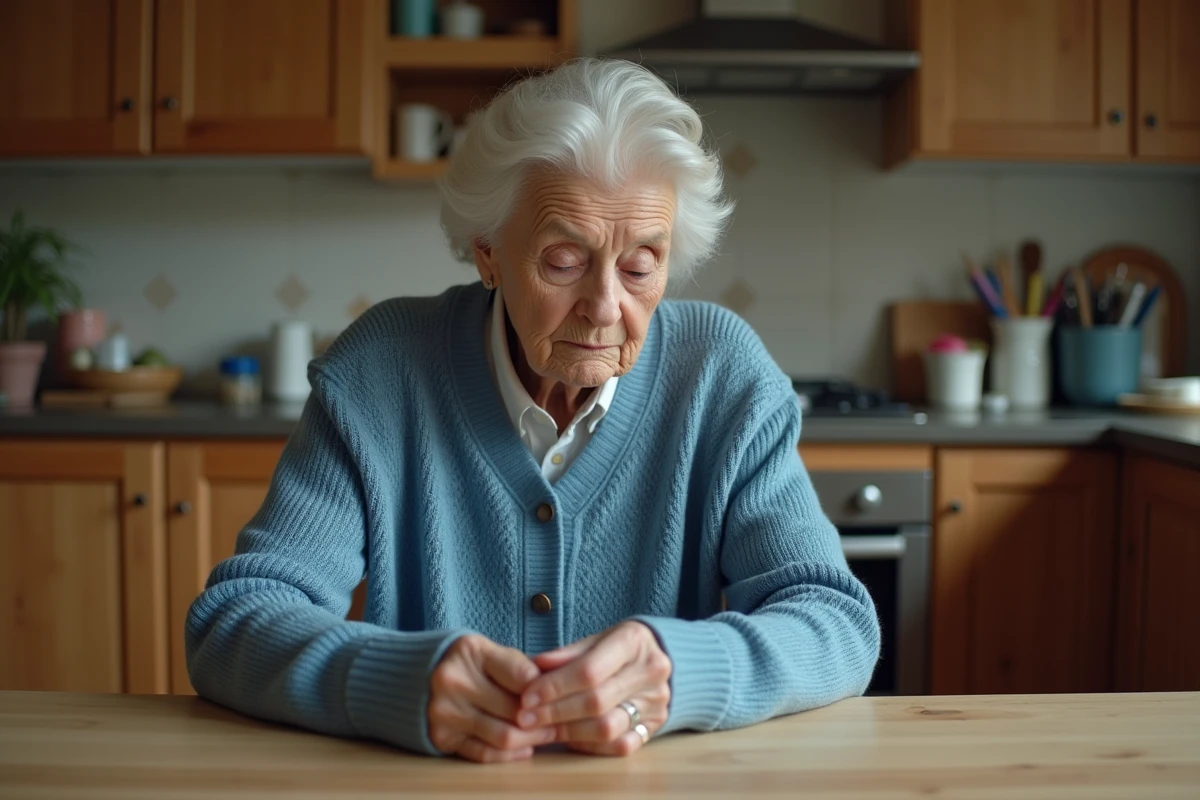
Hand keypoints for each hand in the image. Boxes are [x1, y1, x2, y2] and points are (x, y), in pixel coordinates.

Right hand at [428, 634, 556, 762]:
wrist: (408, 676)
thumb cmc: (461, 663)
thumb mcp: (485, 651)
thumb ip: (517, 666)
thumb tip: (554, 689)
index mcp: (470, 651)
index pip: (523, 674)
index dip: (546, 689)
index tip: (558, 696)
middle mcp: (453, 680)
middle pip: (515, 709)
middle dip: (544, 718)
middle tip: (559, 721)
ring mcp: (445, 711)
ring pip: (503, 735)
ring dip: (531, 739)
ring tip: (545, 735)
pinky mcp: (441, 737)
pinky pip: (484, 753)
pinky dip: (509, 754)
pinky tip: (524, 748)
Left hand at [517, 621, 671, 755]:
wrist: (658, 656)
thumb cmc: (617, 647)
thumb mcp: (595, 639)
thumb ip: (567, 654)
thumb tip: (534, 667)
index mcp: (634, 641)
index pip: (589, 671)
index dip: (554, 687)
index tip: (527, 697)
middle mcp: (651, 672)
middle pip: (596, 701)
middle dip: (554, 712)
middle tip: (525, 718)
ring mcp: (657, 702)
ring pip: (607, 728)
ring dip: (568, 732)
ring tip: (542, 729)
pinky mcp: (656, 725)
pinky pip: (620, 745)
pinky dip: (590, 745)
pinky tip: (569, 738)